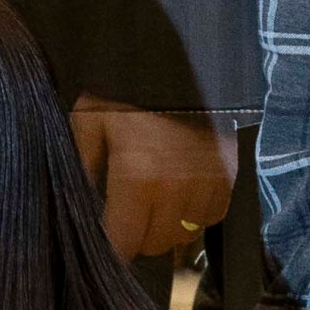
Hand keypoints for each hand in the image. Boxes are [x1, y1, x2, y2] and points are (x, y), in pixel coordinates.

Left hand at [75, 97, 230, 259]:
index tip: (105, 244)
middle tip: (126, 212)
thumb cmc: (126, 90)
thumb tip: (81, 207)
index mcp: (138, 178)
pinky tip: (180, 191)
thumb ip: (83, 168)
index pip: (124, 244)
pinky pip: (210, 217)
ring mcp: (207, 184)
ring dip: (166, 225)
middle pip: (154, 244)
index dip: (112, 249)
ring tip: (153, 200)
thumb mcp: (88, 121)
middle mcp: (177, 188)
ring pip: (183, 234)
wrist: (176, 60)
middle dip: (137, 234)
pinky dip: (194, 212)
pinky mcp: (228, 176)